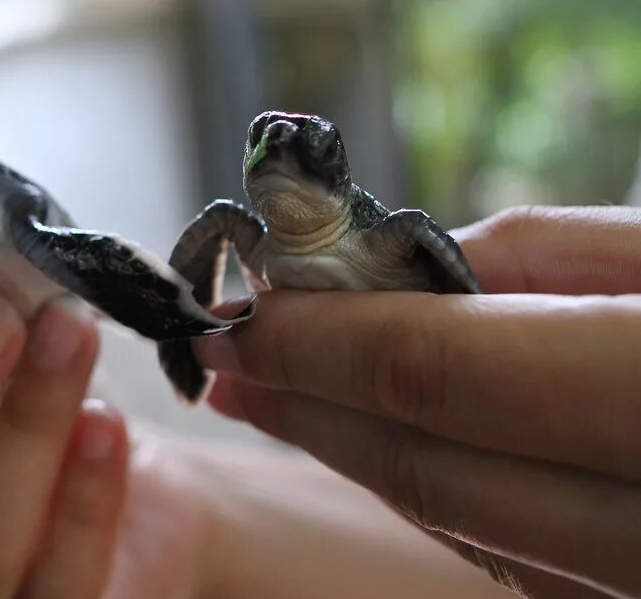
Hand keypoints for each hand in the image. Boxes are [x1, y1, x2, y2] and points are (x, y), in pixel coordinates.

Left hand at [195, 206, 640, 598]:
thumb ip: (530, 257)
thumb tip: (390, 273)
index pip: (431, 373)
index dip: (312, 343)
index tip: (235, 317)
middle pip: (420, 469)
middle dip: (302, 406)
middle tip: (225, 363)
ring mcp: (634, 582)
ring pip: (450, 521)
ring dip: (348, 450)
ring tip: (269, 397)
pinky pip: (501, 550)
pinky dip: (424, 484)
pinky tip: (372, 436)